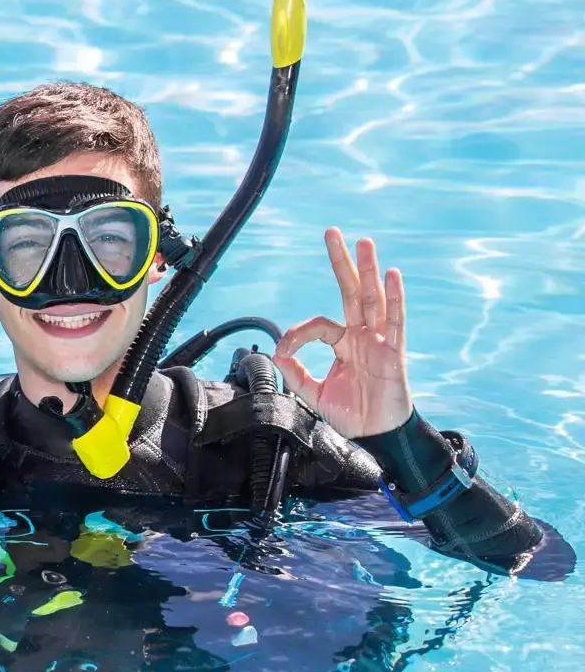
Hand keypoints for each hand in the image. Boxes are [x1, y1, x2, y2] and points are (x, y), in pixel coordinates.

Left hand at [274, 228, 413, 439]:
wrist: (374, 438)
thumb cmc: (351, 415)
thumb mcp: (313, 392)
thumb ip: (294, 371)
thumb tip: (276, 351)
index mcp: (343, 343)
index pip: (318, 325)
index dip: (298, 334)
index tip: (284, 350)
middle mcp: (363, 336)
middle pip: (351, 291)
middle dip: (341, 262)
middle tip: (332, 232)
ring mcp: (380, 341)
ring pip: (372, 299)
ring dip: (367, 270)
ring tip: (363, 243)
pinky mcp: (394, 353)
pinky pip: (395, 321)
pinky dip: (394, 297)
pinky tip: (391, 276)